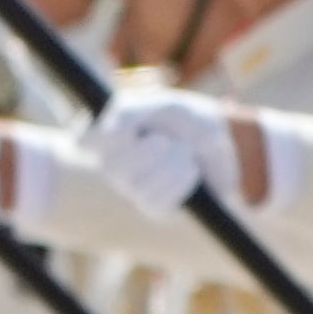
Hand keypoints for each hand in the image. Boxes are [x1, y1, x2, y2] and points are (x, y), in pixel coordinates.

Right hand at [94, 88, 238, 213]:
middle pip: (112, 165)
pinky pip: (156, 201)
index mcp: (109, 131)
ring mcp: (131, 187)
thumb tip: (106, 130)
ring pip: (135, 185)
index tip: (129, 130)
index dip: (101, 135)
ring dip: (168, 164)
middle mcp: (113, 162)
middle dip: (148, 151)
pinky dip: (179, 181)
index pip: (85, 138)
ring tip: (184, 153)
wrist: (227, 144)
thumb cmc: (190, 120)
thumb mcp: (163, 106)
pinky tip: (191, 170)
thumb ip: (132, 111)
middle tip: (166, 140)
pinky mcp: (154, 207)